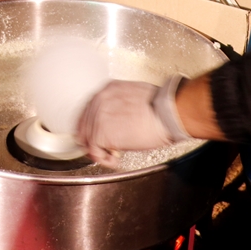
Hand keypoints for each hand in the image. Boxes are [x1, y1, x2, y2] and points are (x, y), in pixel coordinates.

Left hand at [76, 76, 191, 167]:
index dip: (92, 126)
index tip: (96, 136)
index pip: (89, 110)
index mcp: (108, 89)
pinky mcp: (101, 133)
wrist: (166, 113)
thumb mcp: (135, 95)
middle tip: (104, 149)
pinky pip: (94, 151)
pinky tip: (114, 159)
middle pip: (84, 125)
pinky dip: (103, 159)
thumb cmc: (160, 107)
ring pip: (88, 139)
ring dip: (99, 151)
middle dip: (94, 140)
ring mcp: (97, 117)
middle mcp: (98, 100)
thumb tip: (119, 118)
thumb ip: (121, 104)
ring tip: (113, 155)